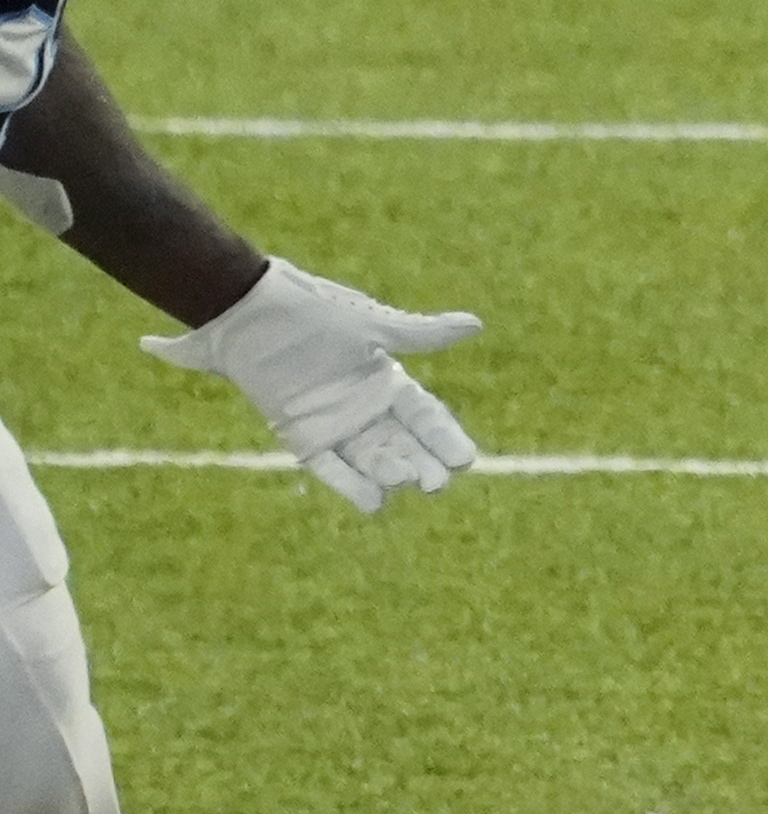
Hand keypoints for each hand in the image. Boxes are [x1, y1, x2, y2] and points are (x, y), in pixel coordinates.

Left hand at [143, 258, 481, 511]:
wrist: (244, 309)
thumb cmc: (310, 309)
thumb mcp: (371, 324)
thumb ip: (421, 335)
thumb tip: (475, 325)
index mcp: (385, 379)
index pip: (424, 416)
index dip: (444, 437)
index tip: (464, 460)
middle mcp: (363, 406)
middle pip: (402, 443)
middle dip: (422, 463)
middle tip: (437, 483)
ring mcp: (332, 422)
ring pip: (369, 457)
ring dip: (389, 473)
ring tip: (406, 481)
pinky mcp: (299, 433)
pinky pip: (329, 466)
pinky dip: (349, 484)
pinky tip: (374, 504)